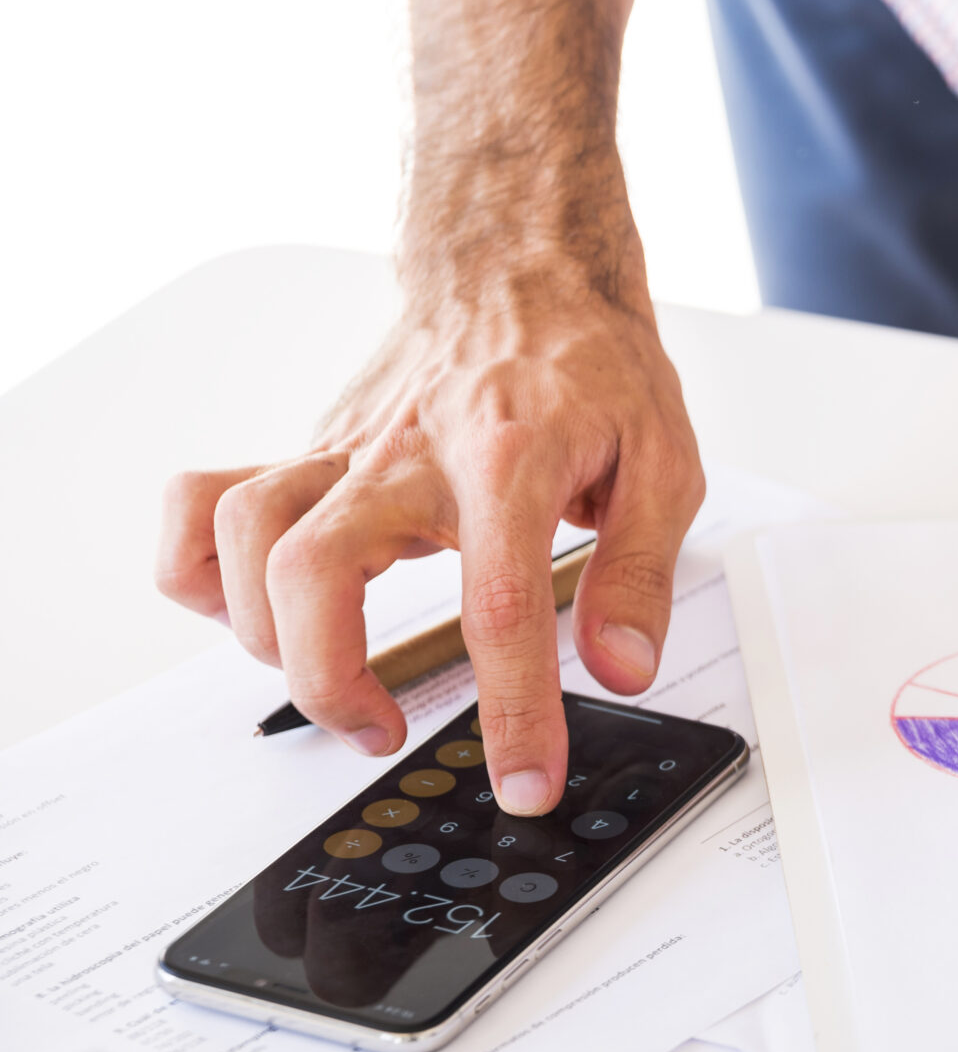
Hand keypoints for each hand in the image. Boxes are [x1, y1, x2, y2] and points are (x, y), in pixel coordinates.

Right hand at [155, 276, 704, 813]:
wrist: (524, 271)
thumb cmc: (592, 366)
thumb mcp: (665, 462)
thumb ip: (643, 573)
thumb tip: (623, 669)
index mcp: (509, 460)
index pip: (499, 606)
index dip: (511, 710)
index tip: (524, 780)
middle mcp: (406, 454)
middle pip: (313, 570)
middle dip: (331, 681)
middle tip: (385, 731)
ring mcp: (345, 452)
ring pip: (242, 534)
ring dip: (265, 635)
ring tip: (337, 684)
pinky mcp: (309, 453)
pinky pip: (203, 499)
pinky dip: (198, 564)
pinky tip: (248, 611)